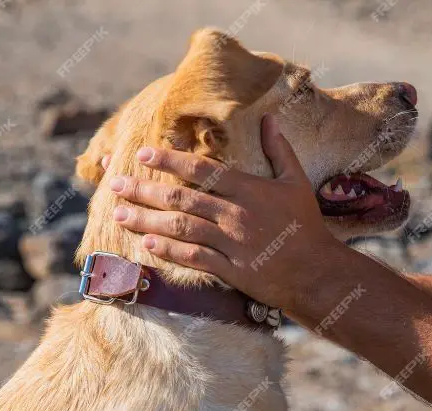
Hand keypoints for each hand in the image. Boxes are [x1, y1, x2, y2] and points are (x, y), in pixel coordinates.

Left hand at [107, 114, 343, 311]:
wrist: (317, 271)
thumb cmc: (305, 225)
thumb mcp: (297, 181)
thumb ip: (279, 150)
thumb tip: (269, 118)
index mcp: (248, 189)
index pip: (202, 170)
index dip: (170, 160)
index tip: (142, 154)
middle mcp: (235, 214)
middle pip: (182, 198)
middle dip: (144, 190)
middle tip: (114, 184)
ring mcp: (231, 244)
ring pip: (181, 229)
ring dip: (147, 221)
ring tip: (118, 215)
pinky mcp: (231, 271)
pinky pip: (194, 259)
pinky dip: (170, 252)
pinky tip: (147, 245)